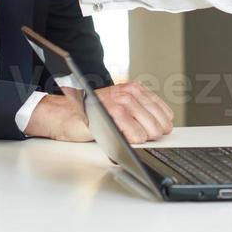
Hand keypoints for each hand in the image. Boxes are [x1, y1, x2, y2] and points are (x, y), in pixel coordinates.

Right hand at [23, 82, 174, 143]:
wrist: (66, 114)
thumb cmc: (91, 114)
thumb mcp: (120, 106)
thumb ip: (140, 112)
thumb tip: (162, 127)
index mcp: (135, 89)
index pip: (165, 112)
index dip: (161, 127)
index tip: (152, 133)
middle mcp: (131, 92)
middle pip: (160, 123)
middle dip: (152, 135)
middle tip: (136, 137)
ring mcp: (123, 101)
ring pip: (151, 130)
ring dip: (142, 139)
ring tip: (126, 136)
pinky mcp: (114, 114)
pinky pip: (136, 135)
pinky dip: (132, 141)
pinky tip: (122, 137)